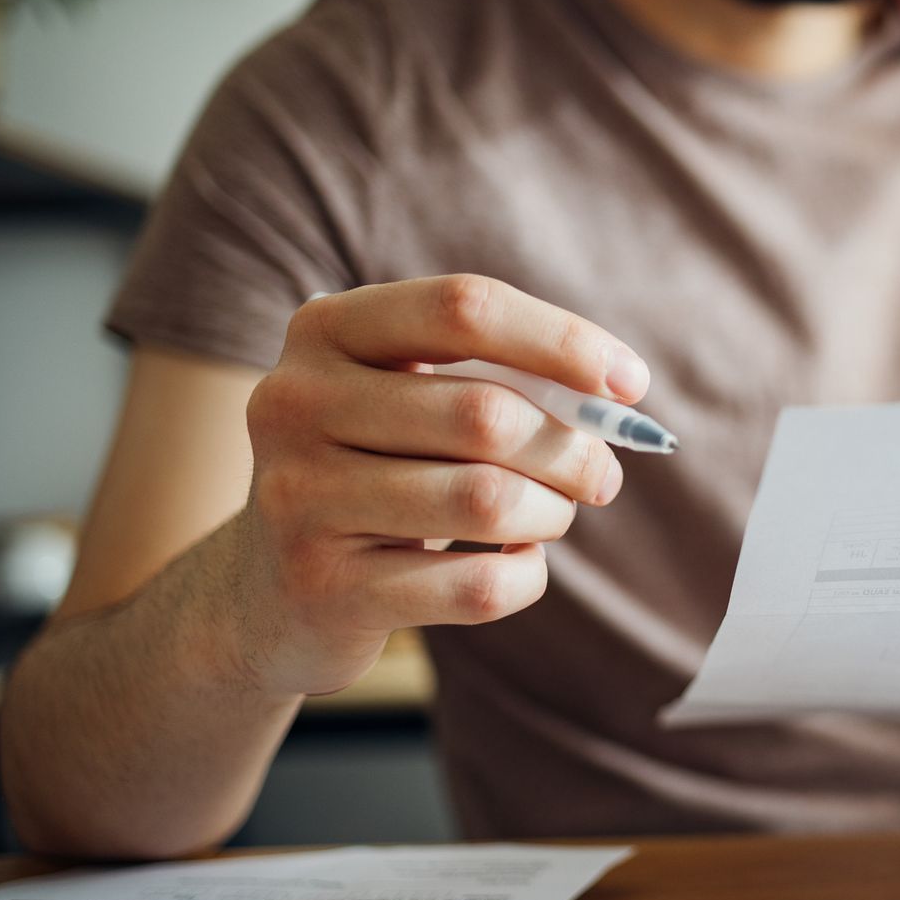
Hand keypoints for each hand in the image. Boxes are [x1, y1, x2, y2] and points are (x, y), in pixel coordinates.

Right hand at [235, 275, 647, 696]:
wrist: (268, 591)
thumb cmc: (378, 472)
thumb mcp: (413, 402)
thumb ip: (503, 380)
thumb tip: (620, 396)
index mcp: (325, 329)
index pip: (465, 307)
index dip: (563, 341)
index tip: (631, 384)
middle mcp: (294, 401)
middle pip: (488, 414)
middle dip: (573, 450)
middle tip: (601, 476)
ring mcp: (297, 497)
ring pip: (488, 500)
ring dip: (551, 513)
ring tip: (550, 517)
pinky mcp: (321, 588)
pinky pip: (476, 585)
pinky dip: (523, 577)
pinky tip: (512, 566)